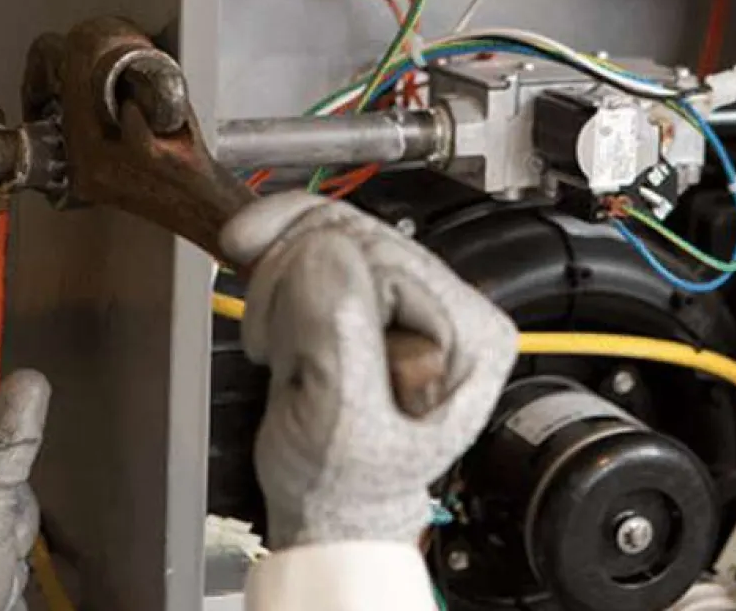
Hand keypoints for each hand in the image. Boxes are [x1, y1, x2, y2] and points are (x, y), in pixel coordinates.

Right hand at [222, 193, 517, 549]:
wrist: (327, 506)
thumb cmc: (345, 486)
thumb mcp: (343, 424)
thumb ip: (339, 334)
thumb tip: (324, 254)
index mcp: (470, 338)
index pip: (387, 262)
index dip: (323, 293)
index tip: (291, 338)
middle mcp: (450, 308)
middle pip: (358, 236)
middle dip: (297, 283)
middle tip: (277, 343)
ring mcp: (408, 297)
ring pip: (331, 230)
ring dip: (282, 276)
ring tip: (278, 337)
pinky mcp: (368, 290)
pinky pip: (317, 237)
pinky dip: (278, 259)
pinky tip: (265, 284)